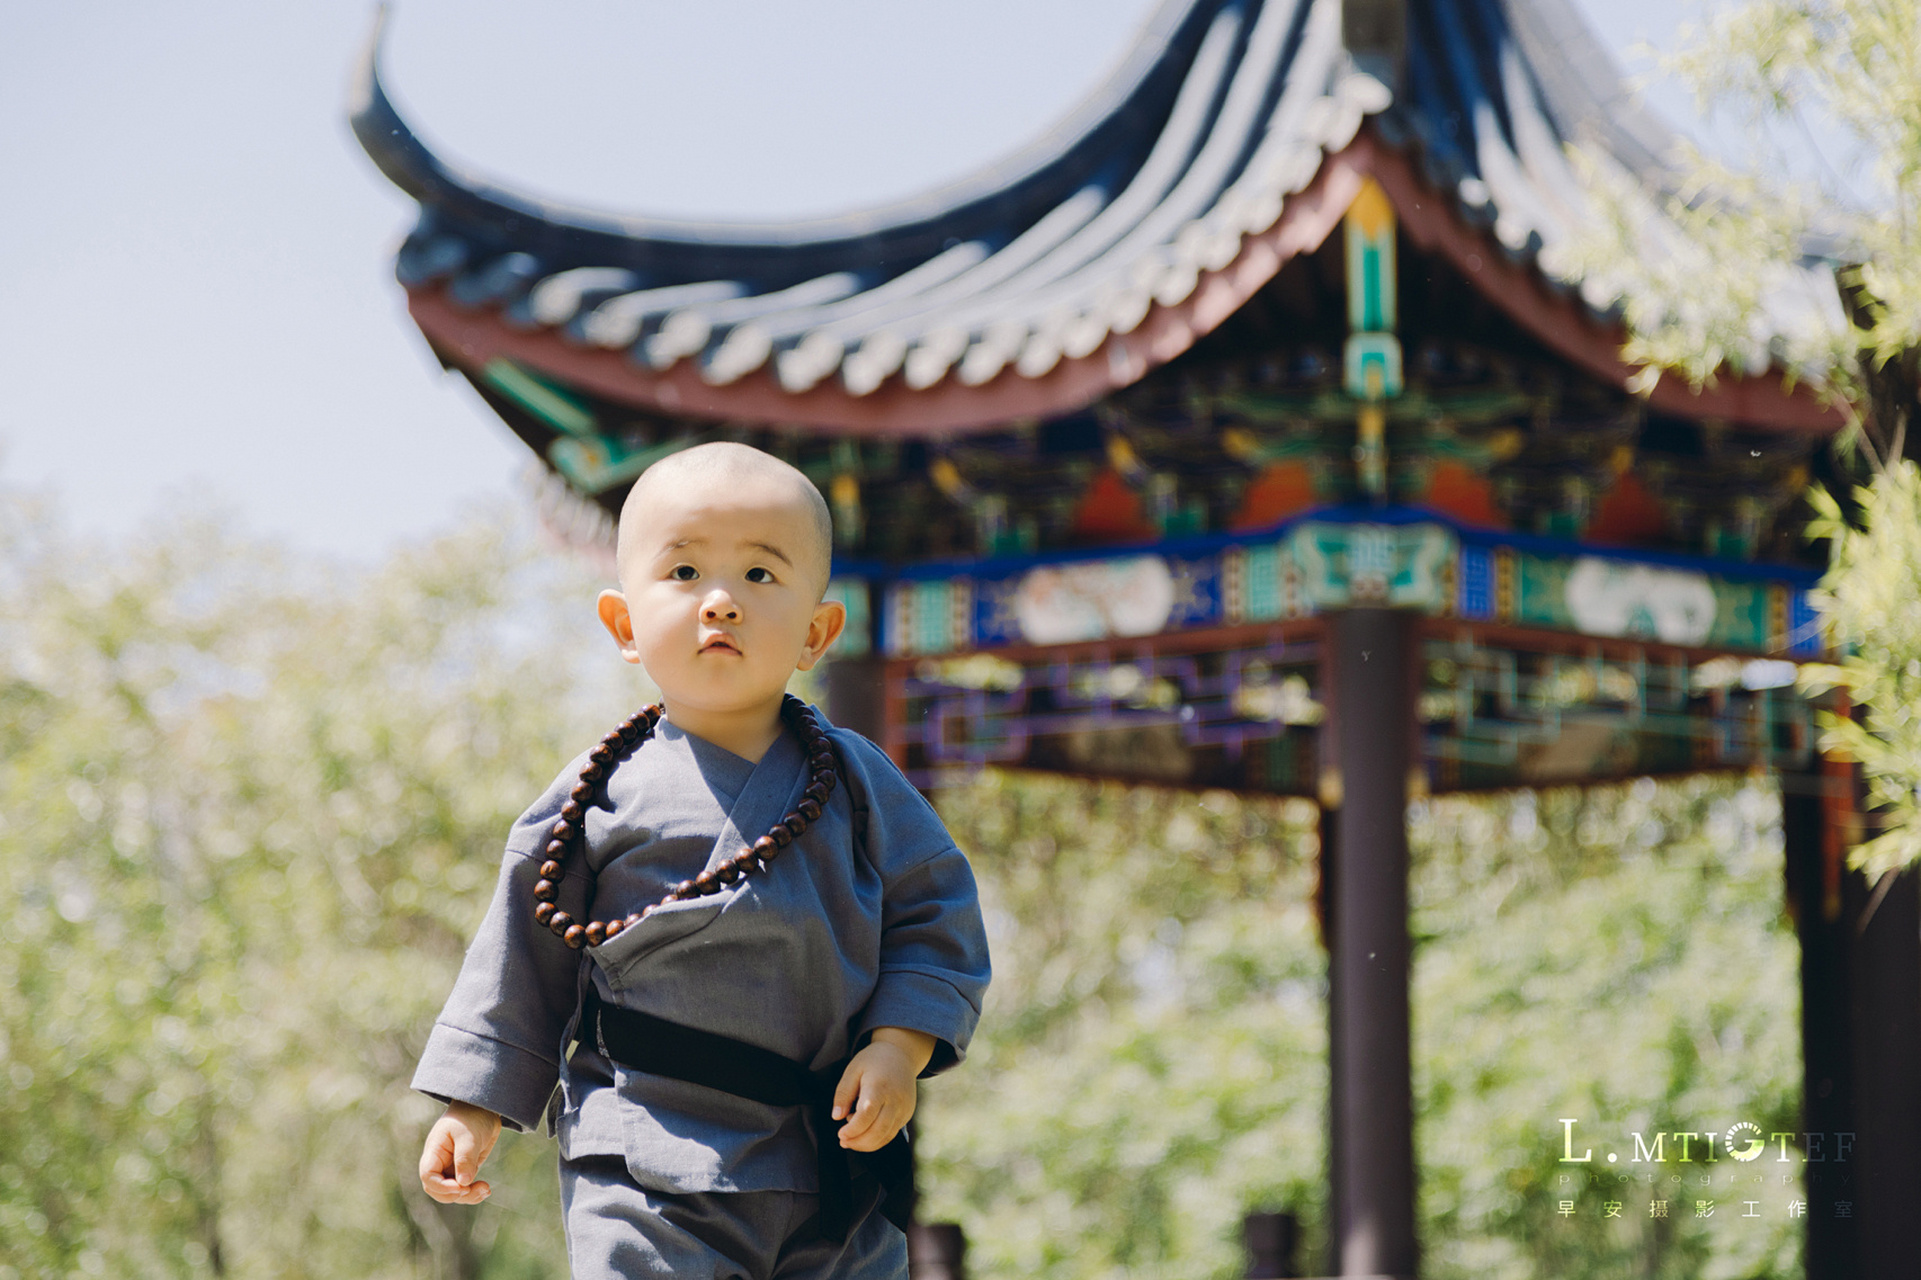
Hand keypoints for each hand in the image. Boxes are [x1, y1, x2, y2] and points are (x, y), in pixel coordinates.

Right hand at [419, 1101, 501, 1204]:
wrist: (483, 1108)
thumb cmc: (471, 1117)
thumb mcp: (468, 1135)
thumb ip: (465, 1158)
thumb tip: (464, 1182)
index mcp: (434, 1152)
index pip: (428, 1176)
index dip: (441, 1187)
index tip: (460, 1187)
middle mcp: (440, 1162)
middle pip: (438, 1189)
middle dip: (455, 1195)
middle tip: (474, 1189)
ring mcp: (451, 1167)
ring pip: (452, 1192)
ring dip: (467, 1196)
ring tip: (485, 1190)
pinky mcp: (464, 1170)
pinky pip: (464, 1188)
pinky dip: (473, 1193)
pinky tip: (486, 1190)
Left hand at [831, 1027, 935, 1151]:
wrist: (901, 1054)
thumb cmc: (874, 1061)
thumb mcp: (853, 1070)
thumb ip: (843, 1093)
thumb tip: (837, 1117)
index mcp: (879, 1086)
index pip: (867, 1114)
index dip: (853, 1129)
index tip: (840, 1134)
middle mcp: (895, 1099)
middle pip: (878, 1130)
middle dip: (859, 1142)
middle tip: (843, 1141)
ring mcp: (904, 1108)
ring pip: (886, 1136)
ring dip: (867, 1144)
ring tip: (851, 1141)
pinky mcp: (907, 1114)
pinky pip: (892, 1133)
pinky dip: (877, 1140)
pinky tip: (864, 1135)